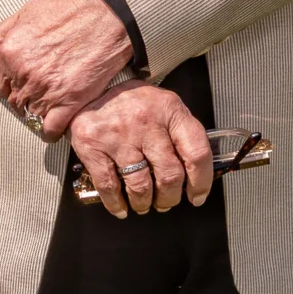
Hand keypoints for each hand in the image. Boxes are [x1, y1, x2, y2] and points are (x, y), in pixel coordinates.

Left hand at [0, 0, 134, 138]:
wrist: (106, 14)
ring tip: (48, 105)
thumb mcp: (24, 14)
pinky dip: (49, 133)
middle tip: (37, 92)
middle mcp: (24, 74)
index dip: (9, 84)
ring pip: (31, 115)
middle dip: (23, 98)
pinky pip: (50, 129)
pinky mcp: (70, 102)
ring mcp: (46, 90)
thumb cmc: (67, 9)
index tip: (20, 83)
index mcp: (11, 53)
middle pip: (14, 100)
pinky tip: (53, 129)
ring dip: (37, 113)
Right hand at [67, 80, 212, 217]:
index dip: (201, 182)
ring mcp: (118, 133)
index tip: (196, 196)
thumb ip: (180, 134)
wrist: (91, 86)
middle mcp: (146, 120)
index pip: (196, 153)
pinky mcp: (92, 144)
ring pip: (141, 185)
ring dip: (144, 203)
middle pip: (169, 175)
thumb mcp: (163, 107)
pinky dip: (116, 204)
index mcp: (170, 109)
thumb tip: (196, 174)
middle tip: (166, 201)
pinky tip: (121, 207)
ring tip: (143, 204)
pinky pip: (109, 186)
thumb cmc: (134, 103)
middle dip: (169, 197)